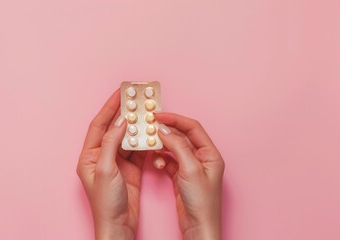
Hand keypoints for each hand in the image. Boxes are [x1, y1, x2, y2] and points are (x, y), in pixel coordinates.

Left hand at [77, 89, 145, 239]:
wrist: (119, 225)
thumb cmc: (106, 202)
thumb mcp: (105, 169)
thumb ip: (111, 144)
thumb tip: (120, 123)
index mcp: (90, 156)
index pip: (99, 125)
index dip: (109, 107)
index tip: (120, 93)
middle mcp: (102, 157)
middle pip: (114, 129)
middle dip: (125, 114)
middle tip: (137, 100)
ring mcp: (118, 162)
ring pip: (128, 139)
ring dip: (137, 128)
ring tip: (147, 115)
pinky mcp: (131, 169)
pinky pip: (138, 150)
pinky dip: (145, 142)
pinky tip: (152, 134)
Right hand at [153, 112, 224, 239]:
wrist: (198, 226)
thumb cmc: (202, 202)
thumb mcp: (190, 169)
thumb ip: (177, 147)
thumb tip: (164, 130)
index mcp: (210, 153)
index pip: (192, 127)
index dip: (176, 119)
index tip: (159, 116)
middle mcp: (202, 157)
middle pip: (182, 136)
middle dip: (167, 132)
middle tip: (151, 127)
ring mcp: (191, 167)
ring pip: (174, 149)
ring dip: (162, 147)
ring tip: (151, 146)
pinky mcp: (181, 176)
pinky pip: (169, 161)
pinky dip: (161, 160)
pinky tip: (156, 163)